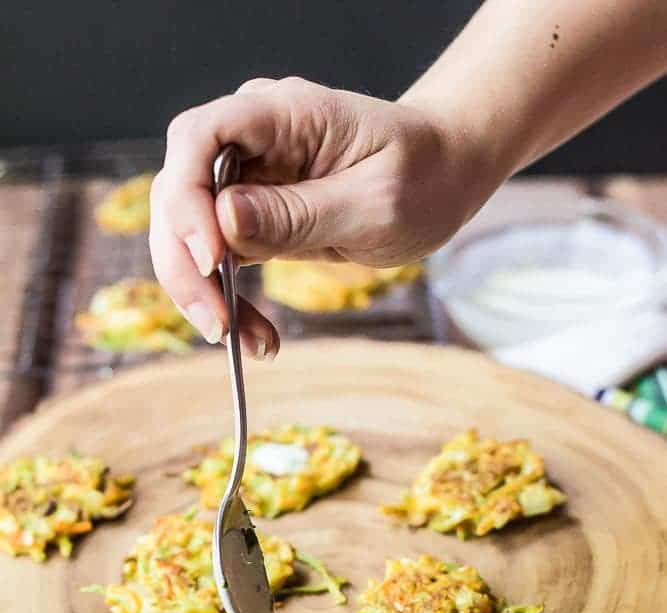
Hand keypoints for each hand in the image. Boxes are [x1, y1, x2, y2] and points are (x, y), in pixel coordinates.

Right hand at [149, 77, 495, 356]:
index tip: (211, 256)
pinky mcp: (249, 218)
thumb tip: (224, 220)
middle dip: (186, 263)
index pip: (199, 136)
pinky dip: (226, 301)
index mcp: (281, 113)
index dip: (188, 195)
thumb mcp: (376, 201)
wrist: (441, 176)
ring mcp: (245, 179)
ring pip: (187, 234)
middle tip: (218, 325)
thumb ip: (300, 212)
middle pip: (178, 191)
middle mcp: (250, 140)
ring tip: (244, 341)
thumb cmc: (422, 175)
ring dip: (202, 293)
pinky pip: (217, 261)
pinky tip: (254, 336)